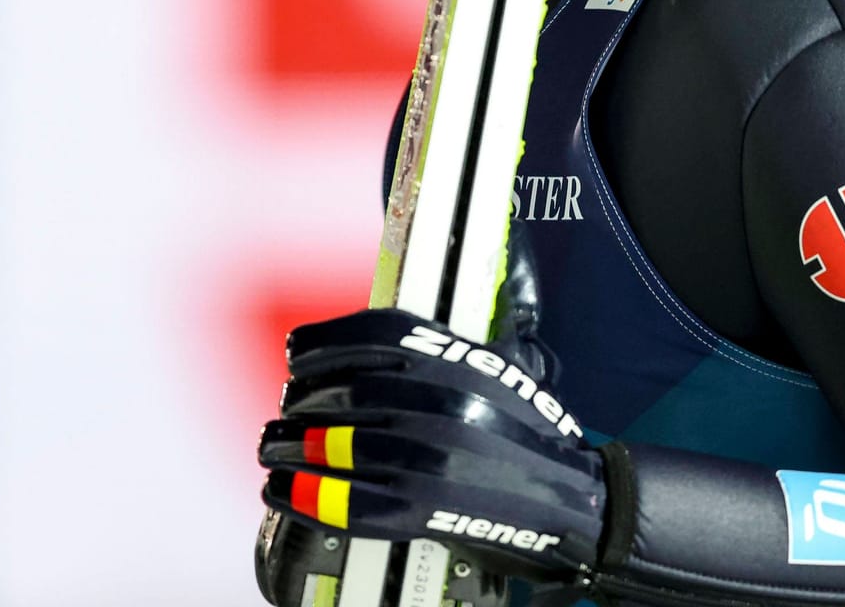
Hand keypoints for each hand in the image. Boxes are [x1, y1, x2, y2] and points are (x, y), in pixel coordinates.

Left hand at [257, 308, 608, 583]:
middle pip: (342, 392)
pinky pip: (348, 501)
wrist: (572, 497)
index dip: (320, 344)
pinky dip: (306, 498)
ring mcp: (430, 457)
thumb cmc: (528, 434)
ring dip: (291, 449)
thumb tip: (360, 347)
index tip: (294, 355)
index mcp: (457, 360)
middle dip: (298, 403)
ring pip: (336, 446)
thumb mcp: (490, 369)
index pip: (370, 335)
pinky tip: (284, 492)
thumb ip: (434, 352)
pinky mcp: (426, 509)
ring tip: (272, 450)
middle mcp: (440, 402)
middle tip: (282, 412)